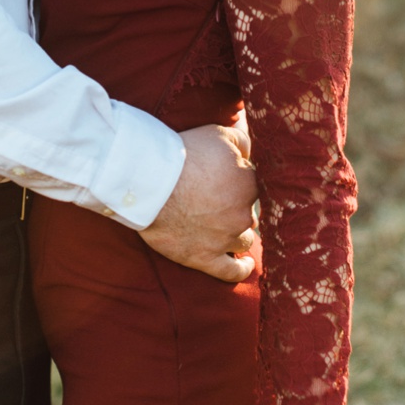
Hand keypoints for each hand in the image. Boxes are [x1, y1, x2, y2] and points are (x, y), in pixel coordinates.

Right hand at [139, 123, 257, 281]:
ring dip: (238, 235)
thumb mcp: (219, 133)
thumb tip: (249, 151)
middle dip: (237, 208)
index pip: (252, 186)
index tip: (225, 181)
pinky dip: (240, 270)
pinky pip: (230, 271)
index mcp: (249, 184)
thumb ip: (242, 141)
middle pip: (248, 213)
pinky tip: (247, 266)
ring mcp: (225, 238)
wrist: (151, 181)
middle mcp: (242, 214)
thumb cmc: (184, 154)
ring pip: (243, 240)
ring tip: (229, 231)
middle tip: (218, 203)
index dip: (238, 183)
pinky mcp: (204, 257)